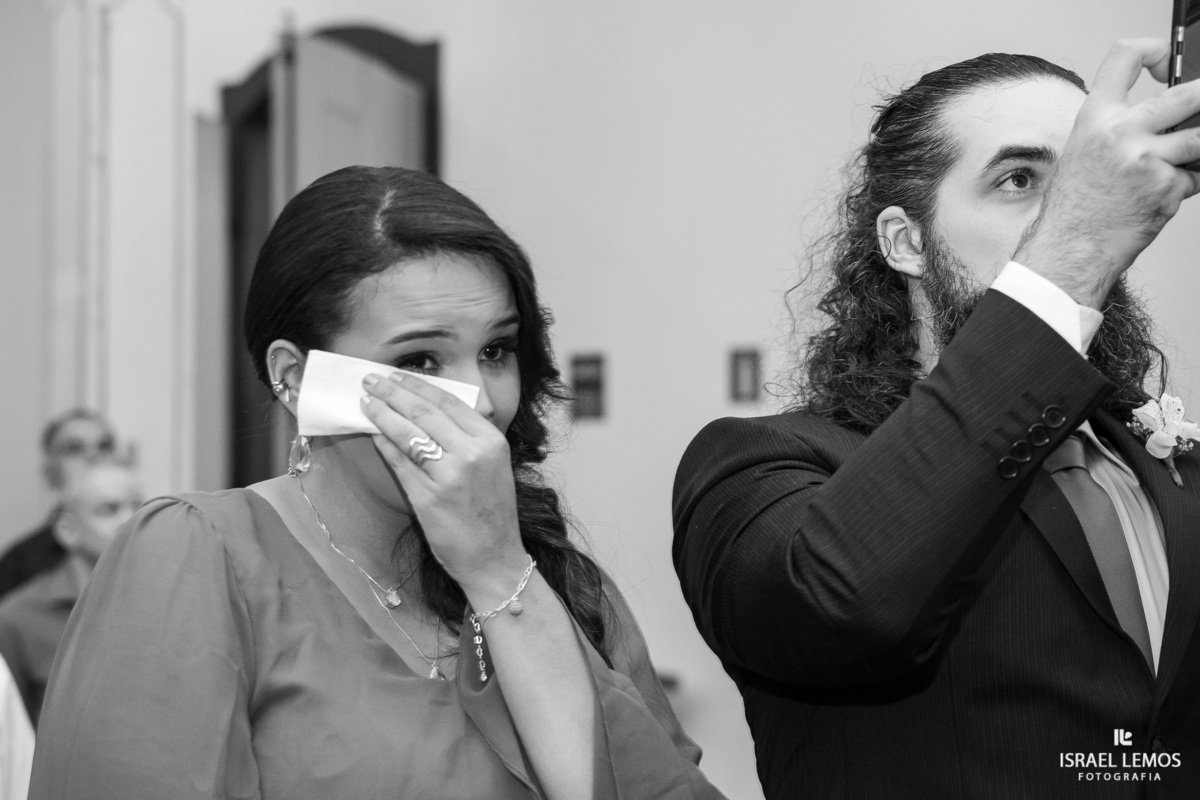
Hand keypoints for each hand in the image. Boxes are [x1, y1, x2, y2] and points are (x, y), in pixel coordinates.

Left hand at [360, 372, 525, 595]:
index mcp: (491, 441)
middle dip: (393, 393)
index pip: (449, 402)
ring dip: (382, 414)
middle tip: (371, 381)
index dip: (417, 385)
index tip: (396, 376)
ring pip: (407, 434)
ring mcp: (449, 476)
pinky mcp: (427, 498)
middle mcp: (472, 454)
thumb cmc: (491, 511)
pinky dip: (384, 444)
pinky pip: (399, 463)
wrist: (494, 557)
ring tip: (365, 403)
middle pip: (424, 412)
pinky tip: (373, 433)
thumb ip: (467, 437)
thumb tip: (425, 408)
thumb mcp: (493, 465)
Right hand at [1014, 38, 1199, 308]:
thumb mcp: (1084, 149)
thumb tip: (1172, 113)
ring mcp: (1147, 161)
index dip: (1156, 51)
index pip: (1127, 56)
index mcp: (1095, 117)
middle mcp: (1122, 133)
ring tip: (1173, 159)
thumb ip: (1122, 125)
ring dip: (1194, 147)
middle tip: (1194, 110)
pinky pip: (1194, 174)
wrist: (1070, 249)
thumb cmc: (1074, 205)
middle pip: (1188, 93)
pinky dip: (1184, 183)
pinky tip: (1157, 194)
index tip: (1166, 62)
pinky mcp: (1167, 188)